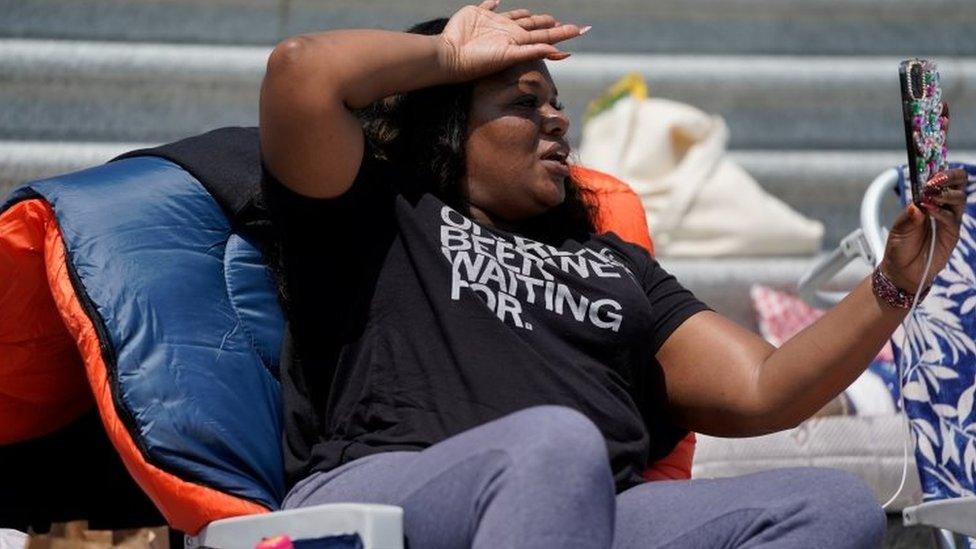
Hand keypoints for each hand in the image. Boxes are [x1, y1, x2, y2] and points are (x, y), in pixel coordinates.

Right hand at [438, 1, 586, 82]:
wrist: (450, 56)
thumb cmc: (479, 60)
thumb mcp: (509, 56)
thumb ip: (533, 51)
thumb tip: (559, 50)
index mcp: (518, 41)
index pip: (547, 37)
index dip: (565, 33)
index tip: (582, 30)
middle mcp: (508, 32)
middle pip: (534, 26)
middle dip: (548, 25)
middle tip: (562, 24)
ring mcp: (492, 23)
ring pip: (514, 16)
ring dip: (525, 15)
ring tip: (535, 15)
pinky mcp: (477, 14)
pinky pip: (487, 5)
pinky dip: (492, 2)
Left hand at [881, 168, 968, 292]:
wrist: (902, 270)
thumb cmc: (900, 246)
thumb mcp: (898, 229)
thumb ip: (908, 216)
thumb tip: (916, 204)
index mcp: (927, 200)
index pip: (941, 179)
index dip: (938, 172)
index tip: (928, 173)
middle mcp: (941, 206)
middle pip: (958, 183)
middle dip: (949, 177)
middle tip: (934, 181)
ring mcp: (948, 219)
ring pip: (959, 198)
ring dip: (945, 194)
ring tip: (928, 198)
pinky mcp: (952, 233)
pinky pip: (953, 218)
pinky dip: (942, 212)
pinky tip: (930, 211)